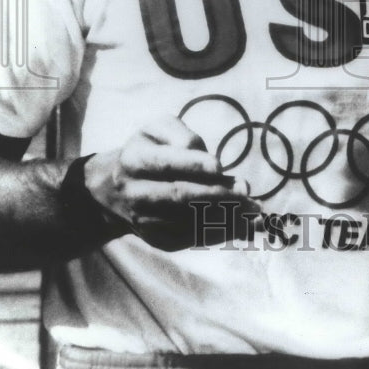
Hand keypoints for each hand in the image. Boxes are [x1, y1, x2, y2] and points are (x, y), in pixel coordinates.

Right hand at [83, 114, 261, 250]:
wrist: (115, 189)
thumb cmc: (149, 150)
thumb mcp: (158, 129)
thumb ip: (181, 135)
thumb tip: (205, 157)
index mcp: (134, 160)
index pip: (165, 163)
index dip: (192, 165)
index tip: (219, 164)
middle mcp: (135, 193)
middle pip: (178, 196)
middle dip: (215, 193)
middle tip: (246, 190)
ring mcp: (144, 220)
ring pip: (187, 222)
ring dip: (223, 218)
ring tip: (254, 212)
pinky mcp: (157, 239)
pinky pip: (191, 238)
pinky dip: (219, 233)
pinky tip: (244, 226)